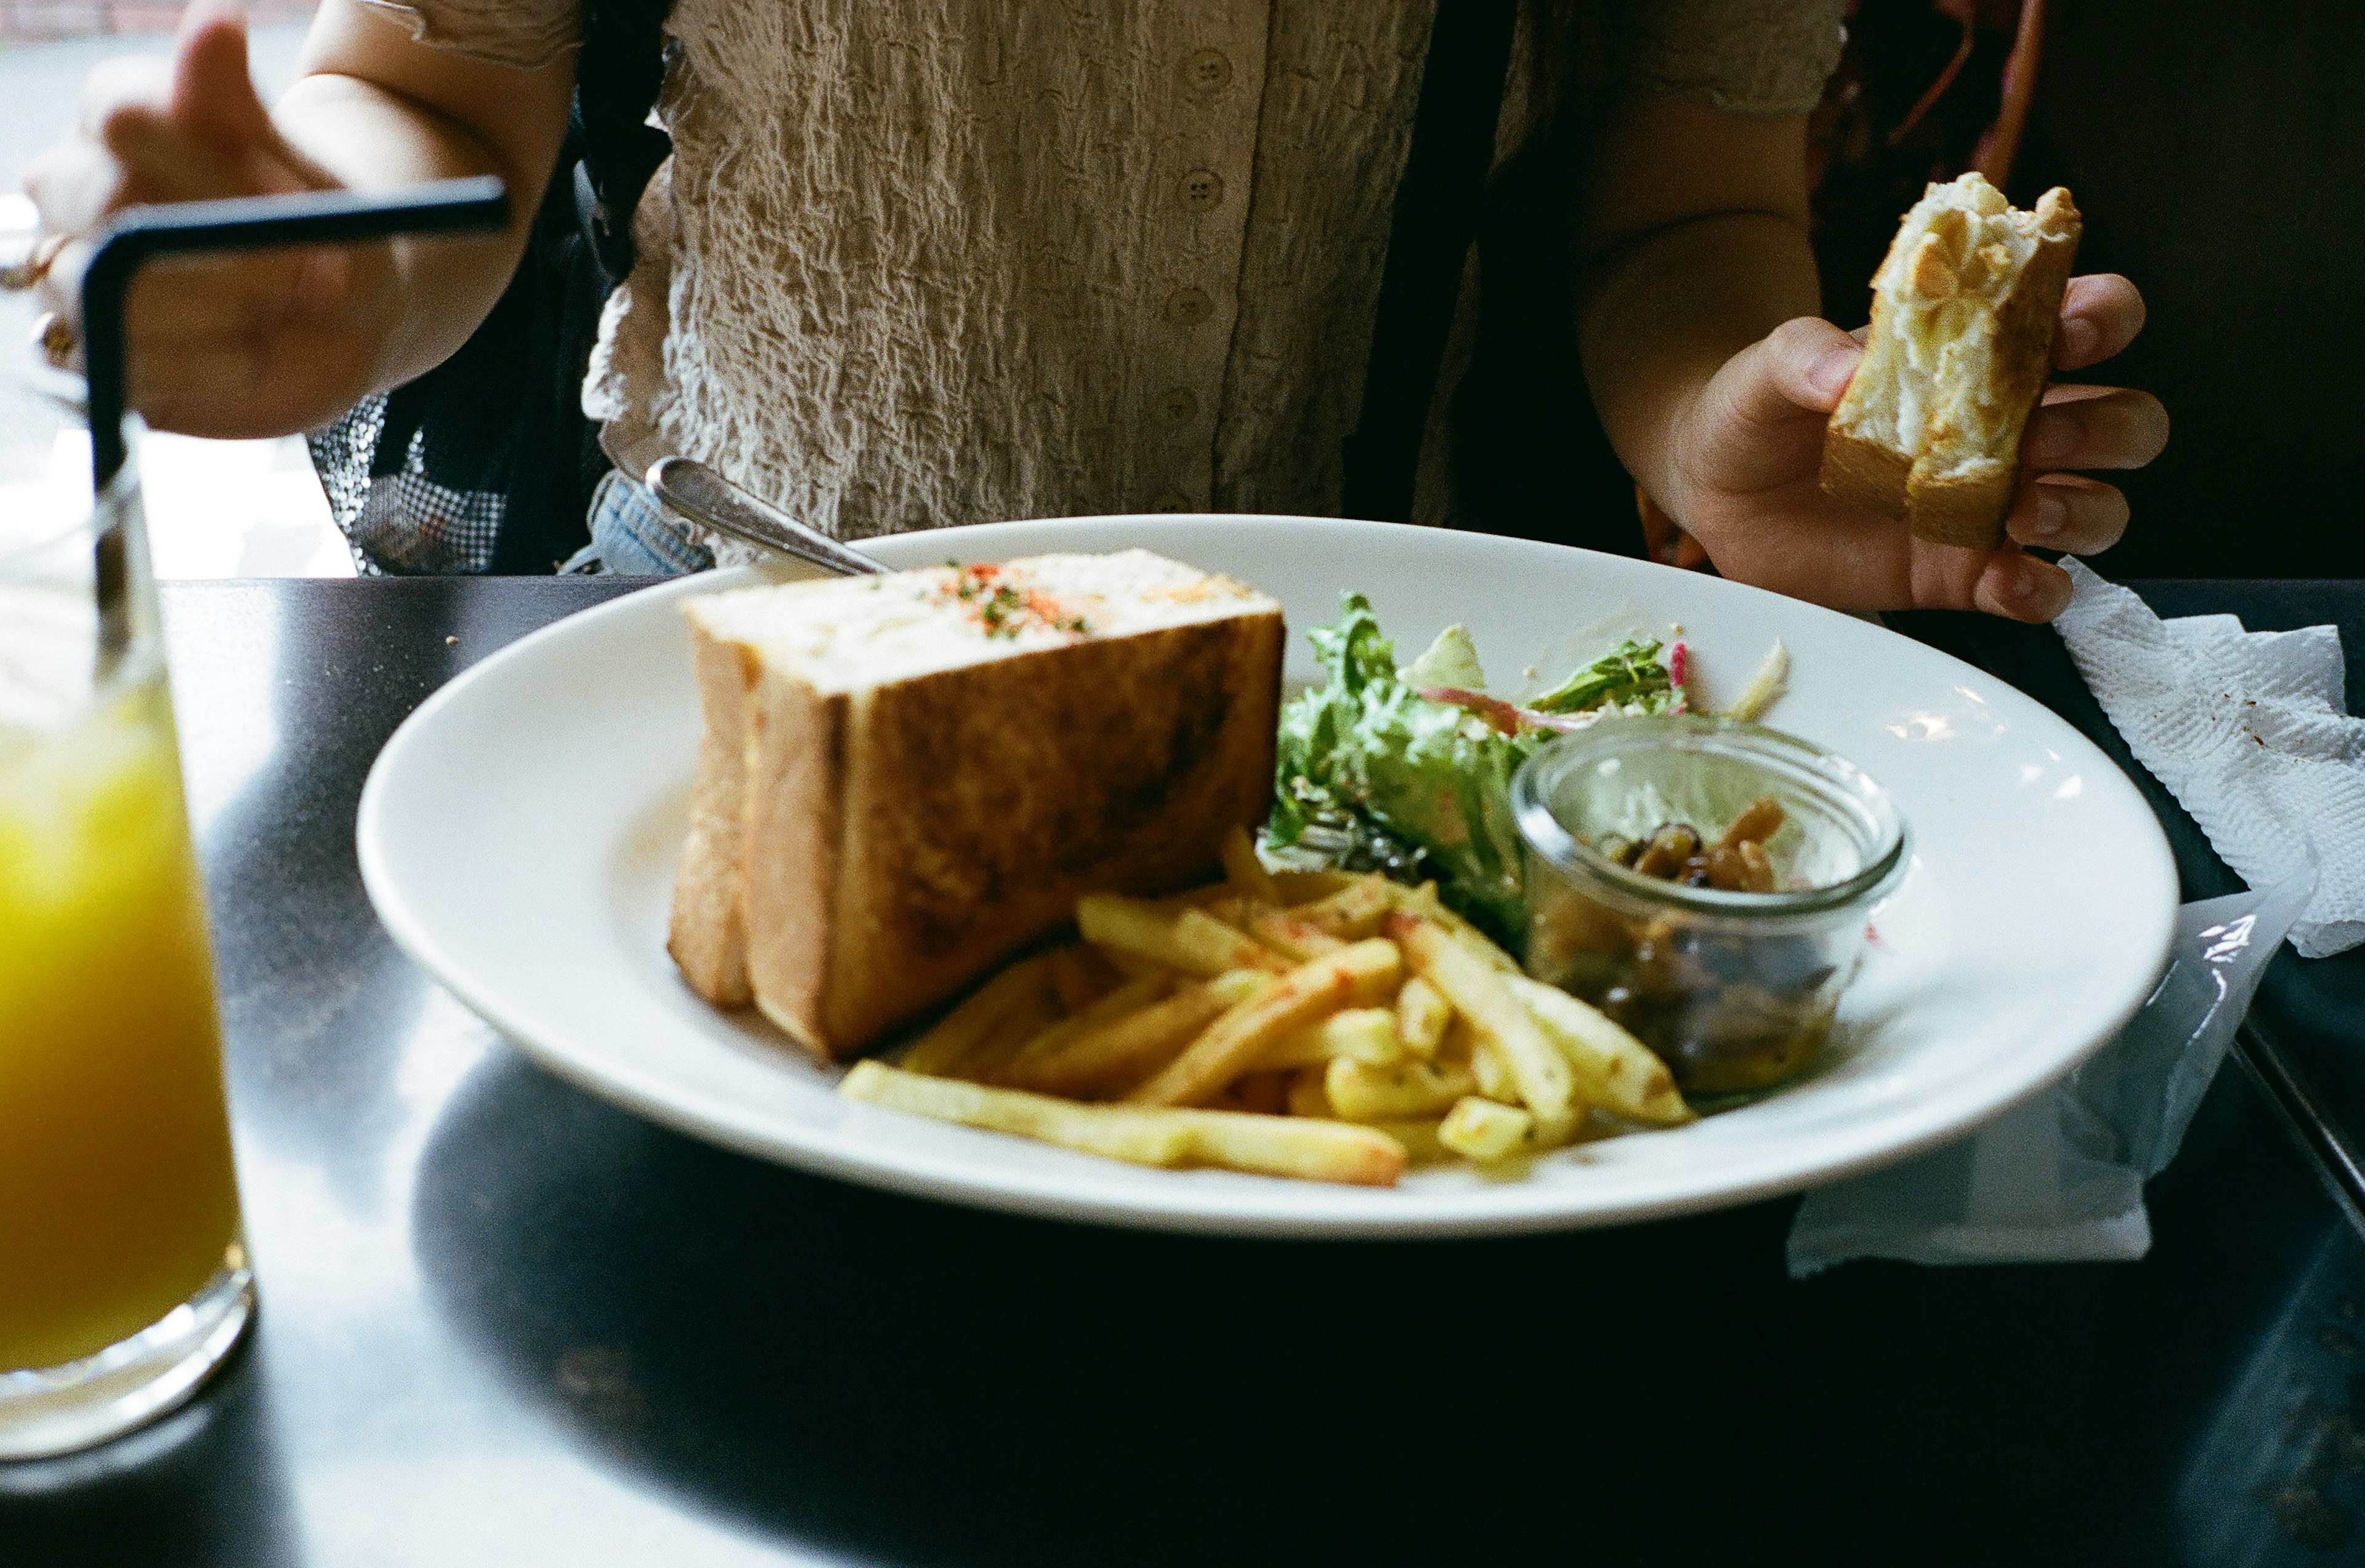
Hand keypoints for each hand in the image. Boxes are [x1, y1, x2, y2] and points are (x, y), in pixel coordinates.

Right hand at [21, 2, 400, 436]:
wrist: (346, 313)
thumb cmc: (317, 222)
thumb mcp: (296, 162)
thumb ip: (239, 104)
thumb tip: (214, 18)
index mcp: (119, 117)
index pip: (126, 119)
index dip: (216, 166)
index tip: (288, 194)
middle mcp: (74, 189)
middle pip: (113, 210)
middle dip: (229, 252)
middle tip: (311, 273)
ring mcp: (72, 272)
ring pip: (108, 294)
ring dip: (222, 314)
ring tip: (282, 311)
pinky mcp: (97, 355)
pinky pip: (126, 366)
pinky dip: (208, 368)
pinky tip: (253, 354)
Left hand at [1656, 276, 2168, 622]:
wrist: (1714, 494)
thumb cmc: (1757, 412)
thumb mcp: (1768, 368)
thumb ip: (1804, 357)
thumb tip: (1845, 372)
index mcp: (1986, 356)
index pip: (2091, 320)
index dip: (2106, 316)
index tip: (2071, 330)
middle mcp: (2013, 429)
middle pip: (2125, 421)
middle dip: (2104, 427)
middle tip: (2034, 436)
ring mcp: (1996, 506)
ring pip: (2101, 508)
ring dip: (2085, 509)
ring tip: (2021, 510)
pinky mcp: (1965, 575)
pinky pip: (2040, 589)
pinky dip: (2041, 589)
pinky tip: (2006, 580)